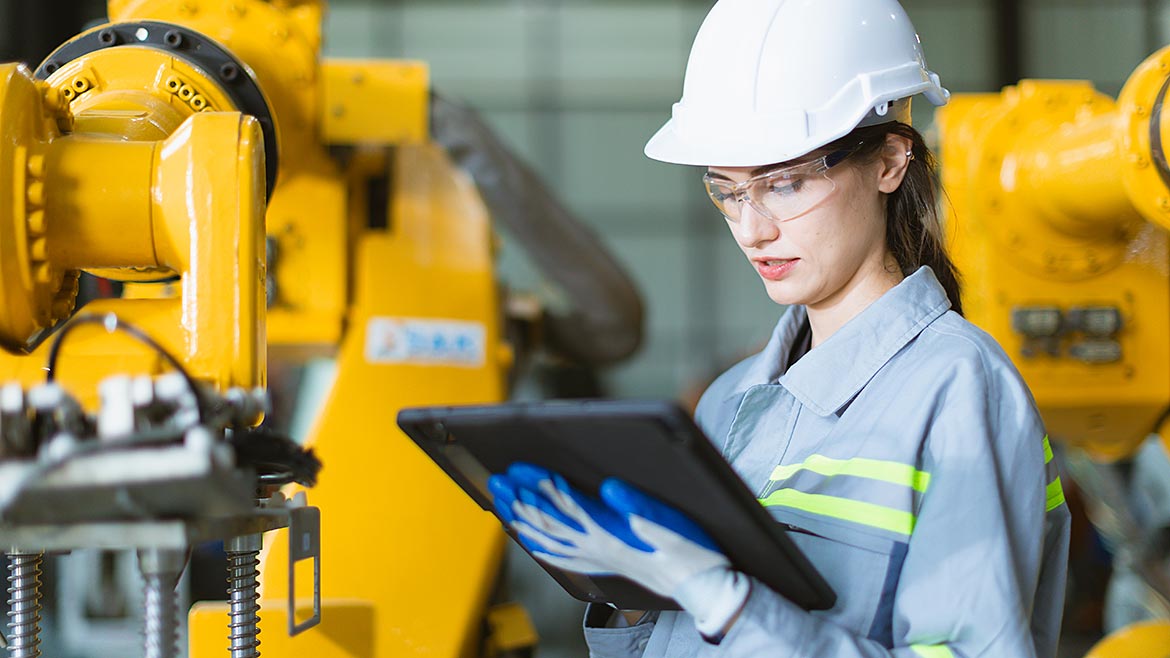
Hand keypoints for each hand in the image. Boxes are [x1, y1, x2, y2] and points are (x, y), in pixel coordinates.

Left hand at [489, 463, 749, 636]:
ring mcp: (600, 558)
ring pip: (550, 539)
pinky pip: (563, 558)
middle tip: (498, 480)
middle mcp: (599, 547)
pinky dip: (541, 546)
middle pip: (549, 521)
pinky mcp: (606, 564)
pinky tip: (531, 542)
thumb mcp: (670, 521)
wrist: (703, 587)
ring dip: (524, 519)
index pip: (566, 503)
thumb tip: (609, 487)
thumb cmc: (692, 551)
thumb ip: (637, 503)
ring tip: (504, 502)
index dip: (540, 483)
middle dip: (520, 498)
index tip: (519, 467)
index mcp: (611, 533)